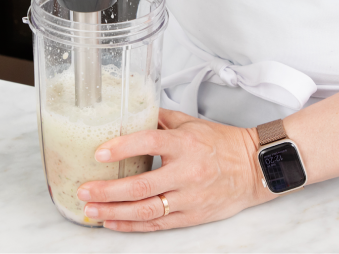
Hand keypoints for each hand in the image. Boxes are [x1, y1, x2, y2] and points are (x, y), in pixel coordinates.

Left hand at [77, 109, 275, 231]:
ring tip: (90, 210)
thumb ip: (160, 118)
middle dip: (108, 191)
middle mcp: (186, 172)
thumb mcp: (191, 122)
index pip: (149, 144)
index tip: (99, 153)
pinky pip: (157, 224)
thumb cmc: (222, 143)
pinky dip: (132, 225)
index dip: (122, 149)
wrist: (254, 168)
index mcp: (185, 144)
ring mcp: (188, 197)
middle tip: (84, 189)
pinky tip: (112, 223)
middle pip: (141, 185)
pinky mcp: (191, 215)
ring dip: (114, 212)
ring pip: (146, 209)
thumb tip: (131, 111)